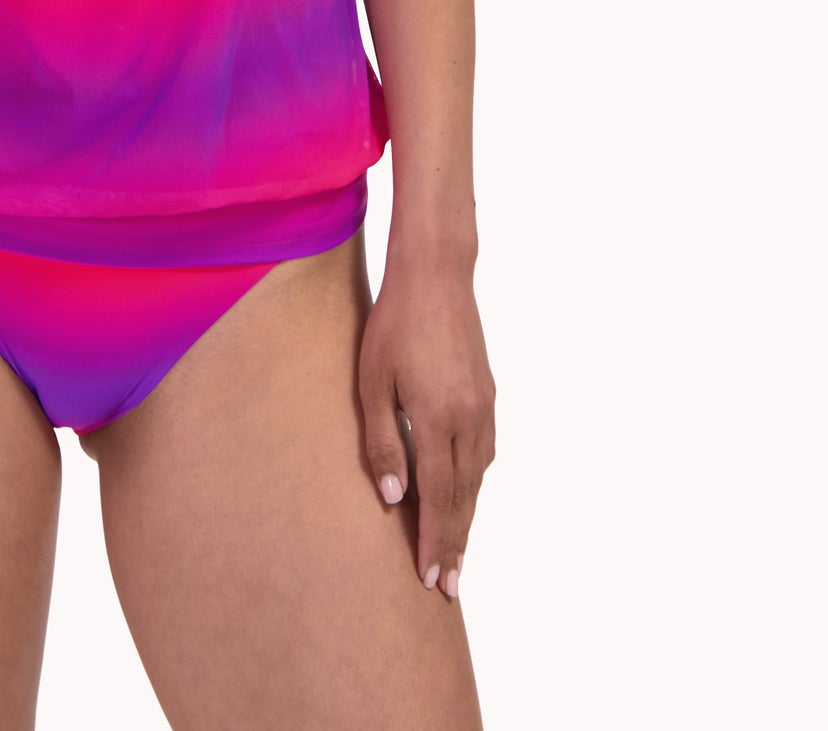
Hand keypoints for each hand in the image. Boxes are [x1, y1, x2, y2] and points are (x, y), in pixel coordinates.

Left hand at [358, 255, 495, 599]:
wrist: (436, 274)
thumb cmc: (393, 322)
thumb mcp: (372, 380)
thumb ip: (383, 441)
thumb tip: (393, 499)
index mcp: (437, 418)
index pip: (438, 497)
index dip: (435, 541)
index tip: (433, 579)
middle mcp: (469, 419)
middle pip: (464, 497)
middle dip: (456, 543)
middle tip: (450, 587)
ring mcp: (484, 406)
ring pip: (478, 477)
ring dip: (467, 516)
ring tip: (455, 550)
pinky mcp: (488, 393)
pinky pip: (484, 451)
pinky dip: (474, 481)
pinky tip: (463, 492)